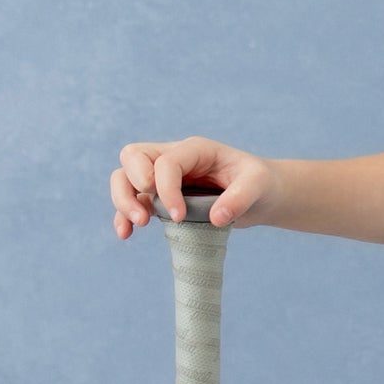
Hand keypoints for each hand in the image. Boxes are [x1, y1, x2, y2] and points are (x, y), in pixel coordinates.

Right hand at [110, 136, 276, 238]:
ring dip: (123, 201)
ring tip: (139, 225)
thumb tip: (216, 217)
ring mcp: (163, 177)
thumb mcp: (258, 185)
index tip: (179, 216)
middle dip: (132, 185)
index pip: (167, 162)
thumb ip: (241, 198)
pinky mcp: (161, 198)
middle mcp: (174, 158)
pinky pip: (132, 200)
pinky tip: (126, 234)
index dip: (167, 189)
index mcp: (196, 149)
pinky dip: (123, 216)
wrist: (261, 195)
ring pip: (124, 177)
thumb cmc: (259, 183)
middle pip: (132, 157)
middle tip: (147, 216)